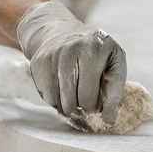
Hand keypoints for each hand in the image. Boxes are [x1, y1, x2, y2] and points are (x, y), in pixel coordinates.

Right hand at [16, 1, 127, 124]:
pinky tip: (62, 88)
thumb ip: (114, 86)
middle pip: (83, 102)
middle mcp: (74, 50)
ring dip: (72, 108)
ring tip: (76, 94)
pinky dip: (57, 101)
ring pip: (64, 105)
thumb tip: (108, 121)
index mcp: (97, 49)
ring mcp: (54, 57)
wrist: (56, 29)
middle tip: (90, 101)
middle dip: (88, 107)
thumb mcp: (112, 58)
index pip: (106, 90)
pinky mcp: (38, 65)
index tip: (108, 121)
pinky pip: (49, 100)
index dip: (108, 110)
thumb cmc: (93, 50)